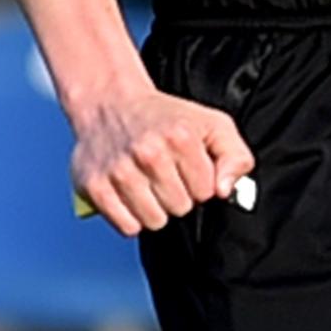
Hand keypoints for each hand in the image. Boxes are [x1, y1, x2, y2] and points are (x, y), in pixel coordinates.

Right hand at [71, 82, 253, 235]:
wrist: (109, 103)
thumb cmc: (163, 118)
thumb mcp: (213, 125)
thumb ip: (235, 157)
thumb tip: (226, 191)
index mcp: (181, 136)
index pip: (206, 192)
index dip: (200, 183)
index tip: (188, 167)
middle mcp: (149, 152)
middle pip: (180, 208)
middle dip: (178, 195)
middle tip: (165, 173)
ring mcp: (119, 170)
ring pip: (154, 221)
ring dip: (155, 209)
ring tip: (148, 184)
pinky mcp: (95, 186)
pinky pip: (127, 227)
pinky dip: (131, 217)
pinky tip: (131, 194)